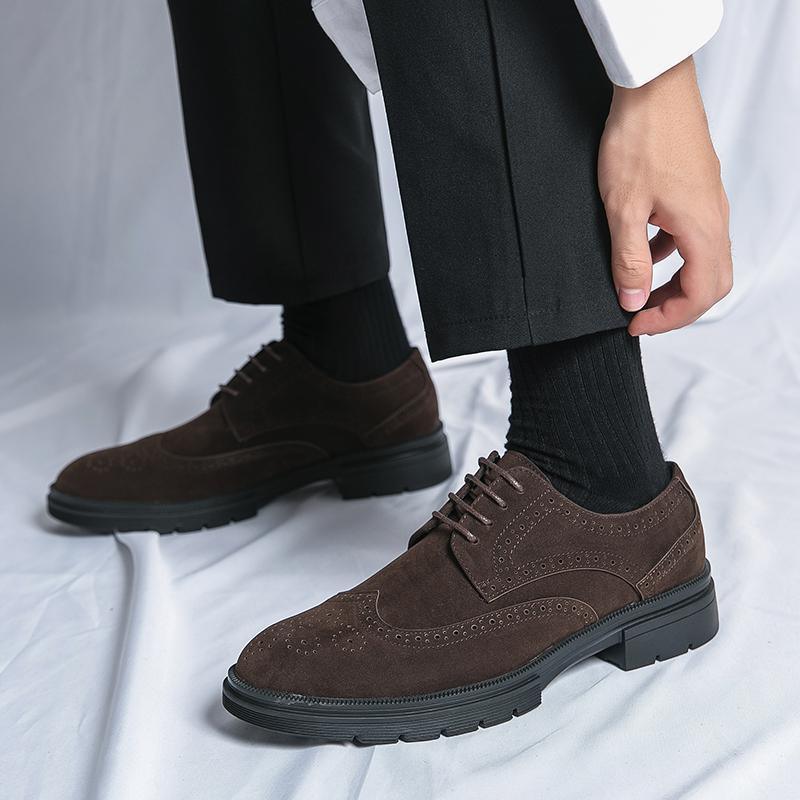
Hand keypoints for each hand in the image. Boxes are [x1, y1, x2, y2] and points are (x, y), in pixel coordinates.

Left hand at [598, 57, 731, 334]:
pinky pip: (689, 235)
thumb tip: (633, 300)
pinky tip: (640, 248)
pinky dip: (668, 252)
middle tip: (639, 315)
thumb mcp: (623, 209)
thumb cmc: (641, 139)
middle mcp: (714, 218)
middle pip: (710, 281)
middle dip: (676, 306)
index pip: (701, 294)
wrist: (652, 86)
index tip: (635, 324)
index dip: (669, 318)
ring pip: (701, 259)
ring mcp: (707, 202)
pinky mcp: (695, 190)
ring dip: (672, 281)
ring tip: (635, 287)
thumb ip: (629, 260)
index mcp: (702, 229)